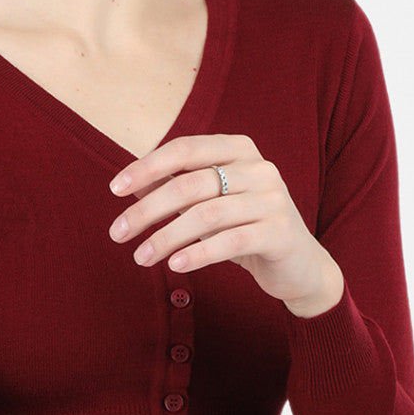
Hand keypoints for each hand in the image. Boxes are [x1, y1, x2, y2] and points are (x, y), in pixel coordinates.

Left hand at [108, 134, 342, 316]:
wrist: (299, 265)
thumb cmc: (244, 228)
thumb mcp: (209, 204)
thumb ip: (175, 188)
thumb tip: (128, 184)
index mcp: (239, 149)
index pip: (185, 149)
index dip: (147, 167)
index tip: (114, 189)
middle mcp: (259, 168)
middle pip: (191, 183)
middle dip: (148, 209)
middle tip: (118, 233)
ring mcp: (273, 199)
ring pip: (207, 214)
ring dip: (167, 237)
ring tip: (140, 257)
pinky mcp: (280, 232)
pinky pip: (231, 241)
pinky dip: (198, 253)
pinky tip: (176, 265)